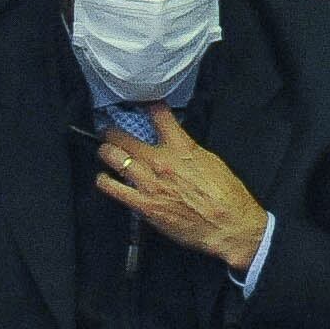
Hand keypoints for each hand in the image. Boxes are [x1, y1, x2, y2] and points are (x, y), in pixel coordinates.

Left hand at [99, 107, 269, 270]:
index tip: (142, 104)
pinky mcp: (142, 205)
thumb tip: (175, 144)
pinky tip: (103, 179)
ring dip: (106, 151)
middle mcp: (161, 161)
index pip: (159, 115)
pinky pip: (112, 188)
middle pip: (125, 137)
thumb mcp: (211, 160)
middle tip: (108, 131)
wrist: (226, 224)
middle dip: (113, 132)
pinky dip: (104, 181)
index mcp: (182, 147)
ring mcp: (148, 183)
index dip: (148, 106)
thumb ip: (187, 150)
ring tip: (104, 150)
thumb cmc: (225, 195)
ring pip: (113, 158)